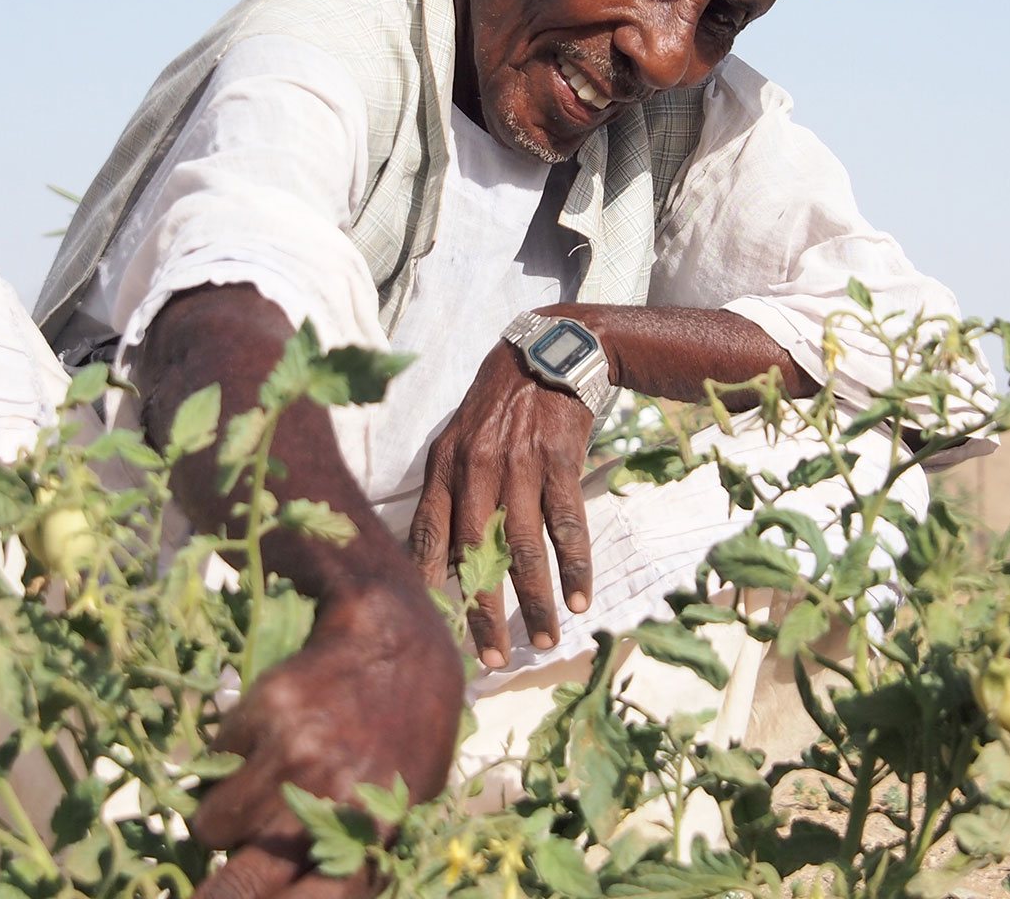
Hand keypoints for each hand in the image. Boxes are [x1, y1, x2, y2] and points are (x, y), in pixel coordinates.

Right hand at [192, 580, 462, 898]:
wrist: (398, 637)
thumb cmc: (412, 729)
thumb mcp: (408, 805)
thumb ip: (361, 857)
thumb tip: (302, 894)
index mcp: (372, 838)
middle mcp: (329, 803)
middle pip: (237, 888)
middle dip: (216, 894)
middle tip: (208, 891)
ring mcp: (293, 757)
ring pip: (213, 826)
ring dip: (226, 818)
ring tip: (256, 790)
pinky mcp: (264, 711)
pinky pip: (214, 762)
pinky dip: (229, 759)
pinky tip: (265, 736)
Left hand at [407, 339, 595, 665]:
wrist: (546, 352)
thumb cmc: (497, 406)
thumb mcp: (459, 439)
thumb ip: (448, 493)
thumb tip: (440, 563)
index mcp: (444, 465)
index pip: (429, 535)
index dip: (430, 586)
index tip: (435, 630)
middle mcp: (476, 467)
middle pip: (475, 552)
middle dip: (483, 611)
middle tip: (492, 658)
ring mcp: (519, 463)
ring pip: (523, 546)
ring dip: (535, 599)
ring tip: (543, 639)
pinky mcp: (559, 460)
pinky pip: (567, 523)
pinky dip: (575, 565)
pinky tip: (580, 599)